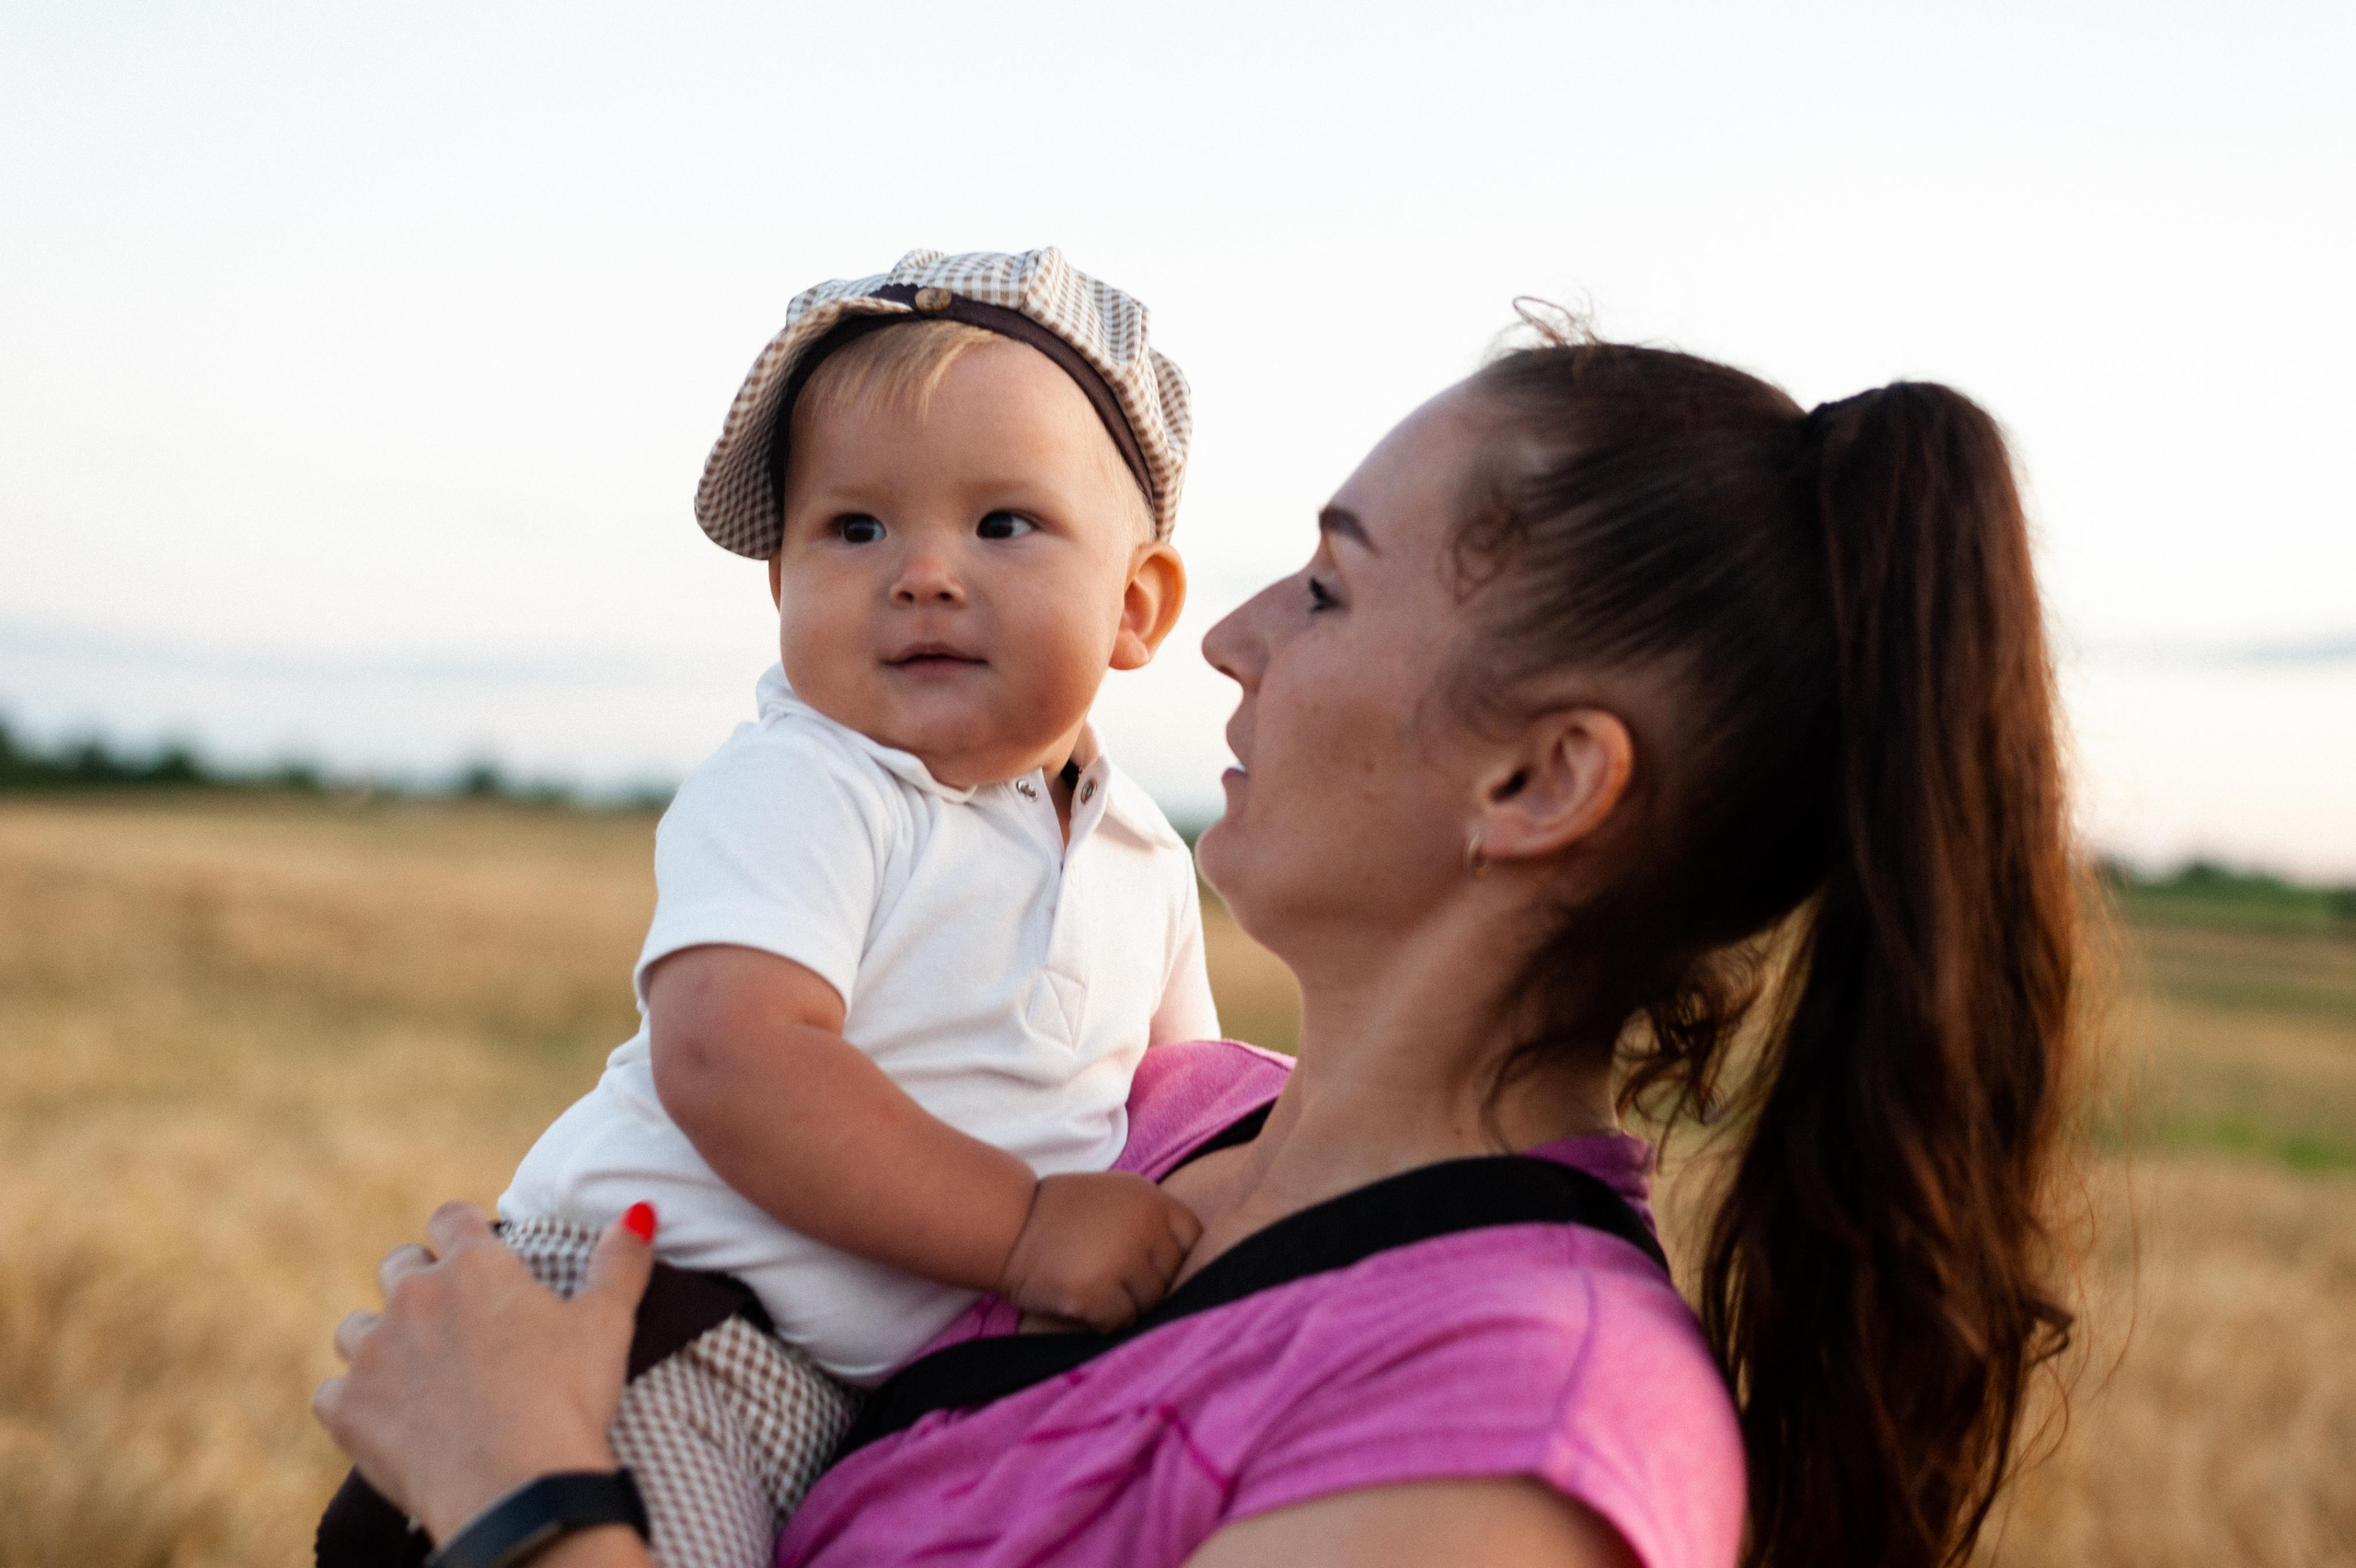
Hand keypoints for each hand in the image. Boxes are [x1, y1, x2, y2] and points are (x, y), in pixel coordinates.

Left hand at [311, 1201, 655, 1542]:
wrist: (516, 1488)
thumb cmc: (567, 1399)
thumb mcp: (607, 1323)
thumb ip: (621, 1261)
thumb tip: (640, 1210)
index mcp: (476, 1268)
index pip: (451, 1218)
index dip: (462, 1229)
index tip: (472, 1247)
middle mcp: (414, 1297)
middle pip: (398, 1265)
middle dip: (419, 1280)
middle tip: (450, 1315)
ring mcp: (373, 1353)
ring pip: (354, 1327)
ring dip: (379, 1340)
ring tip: (413, 1368)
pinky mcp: (347, 1410)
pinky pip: (330, 1393)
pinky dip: (352, 1402)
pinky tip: (383, 1417)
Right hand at [997, 1172, 1203, 1332]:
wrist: (1006, 1225)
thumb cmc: (1061, 1215)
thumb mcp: (1117, 1197)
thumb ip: (1152, 1221)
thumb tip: (1187, 1265)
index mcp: (1151, 1199)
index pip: (1194, 1239)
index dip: (1175, 1259)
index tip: (1150, 1265)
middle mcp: (1143, 1226)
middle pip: (1172, 1277)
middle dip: (1146, 1285)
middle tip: (1110, 1277)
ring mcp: (1122, 1260)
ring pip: (1149, 1303)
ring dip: (1126, 1305)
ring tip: (1093, 1286)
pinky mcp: (1097, 1292)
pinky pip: (1122, 1322)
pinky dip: (1104, 1320)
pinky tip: (1082, 1301)